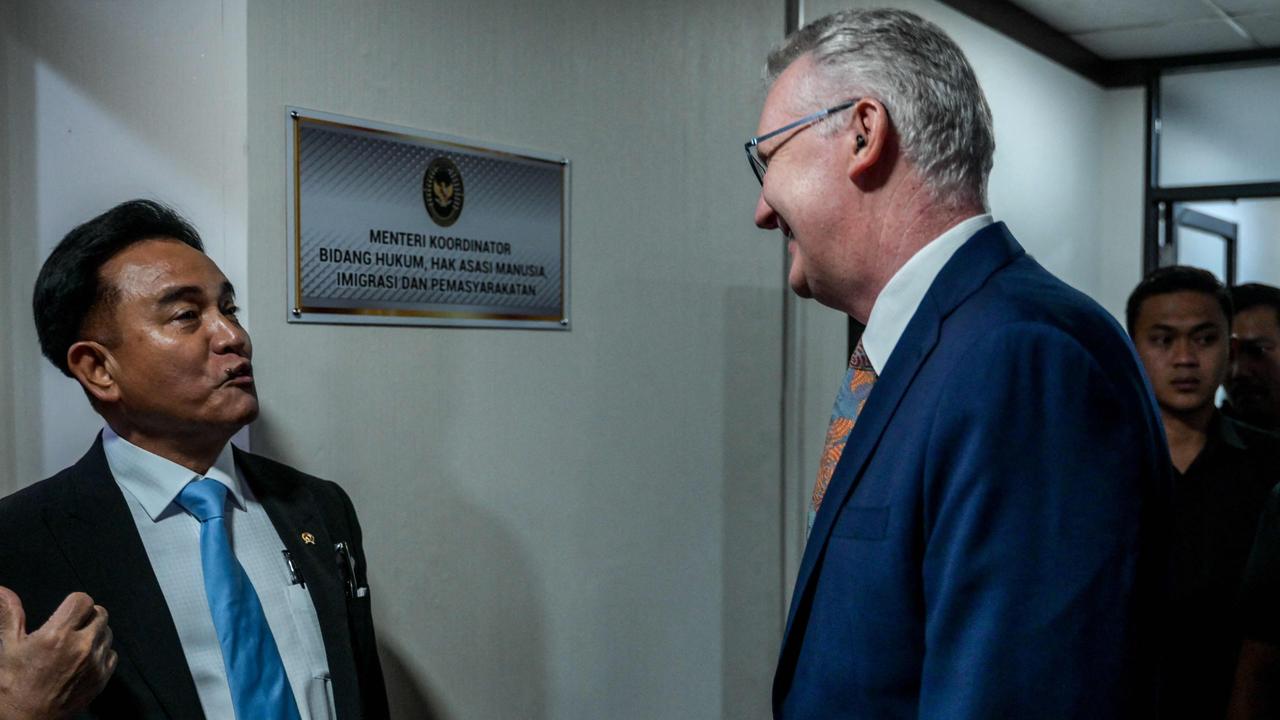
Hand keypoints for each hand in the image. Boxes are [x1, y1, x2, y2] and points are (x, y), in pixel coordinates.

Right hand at [0, 587, 115, 719]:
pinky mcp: (102, 678)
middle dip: (86, 616)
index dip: (74, 603)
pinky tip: (83, 660)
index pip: (83, 600)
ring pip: (107, 632)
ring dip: (95, 633)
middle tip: (70, 628)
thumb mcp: (8, 646)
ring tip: (75, 645)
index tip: (65, 613)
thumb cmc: (12, 684)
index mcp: (57, 636)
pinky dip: (101, 653)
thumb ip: (10, 614)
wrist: (24, 719)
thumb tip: (3, 590)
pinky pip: (112, 653)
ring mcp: (95, 663)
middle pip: (100, 613)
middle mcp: (81, 647)